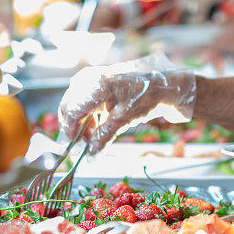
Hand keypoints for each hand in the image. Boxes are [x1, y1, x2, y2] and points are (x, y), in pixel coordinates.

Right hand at [58, 66, 195, 152]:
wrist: (163, 86)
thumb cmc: (146, 99)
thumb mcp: (123, 120)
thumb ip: (103, 137)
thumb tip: (90, 154)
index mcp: (96, 86)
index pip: (72, 111)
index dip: (70, 131)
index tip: (73, 147)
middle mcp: (90, 79)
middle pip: (70, 106)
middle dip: (74, 127)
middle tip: (83, 145)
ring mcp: (93, 78)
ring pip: (76, 104)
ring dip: (81, 122)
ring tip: (92, 137)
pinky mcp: (98, 82)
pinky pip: (85, 100)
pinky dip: (88, 114)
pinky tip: (97, 125)